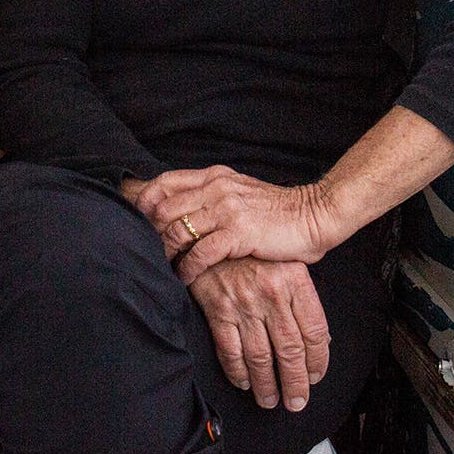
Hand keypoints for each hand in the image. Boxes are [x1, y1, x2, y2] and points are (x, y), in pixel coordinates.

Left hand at [139, 165, 333, 283]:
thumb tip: (179, 208)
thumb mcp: (239, 192)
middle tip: (147, 251)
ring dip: (166, 253)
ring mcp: (227, 210)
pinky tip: (185, 277)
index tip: (137, 220)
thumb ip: (211, 194)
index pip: (165, 183)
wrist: (316, 216)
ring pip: (177, 231)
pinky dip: (187, 268)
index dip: (145, 202)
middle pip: (164, 209)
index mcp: (215, 176)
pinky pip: (200, 252)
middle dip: (150, 233)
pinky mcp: (238, 233)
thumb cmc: (276, 211)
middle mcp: (216, 189)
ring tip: (164, 267)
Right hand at [187, 258, 330, 411]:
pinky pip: (230, 349)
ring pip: (260, 355)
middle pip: (290, 349)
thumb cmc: (252, 256)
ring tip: (270, 401)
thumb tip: (321, 343)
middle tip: (296, 402)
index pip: (316, 331)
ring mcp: (243, 303)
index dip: (319, 361)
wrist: (209, 238)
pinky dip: (237, 371)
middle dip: (295, 382)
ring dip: (266, 384)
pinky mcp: (218, 309)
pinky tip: (243, 382)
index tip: (316, 378)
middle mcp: (271, 293)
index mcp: (295, 281)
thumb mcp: (288, 267)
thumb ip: (304, 302)